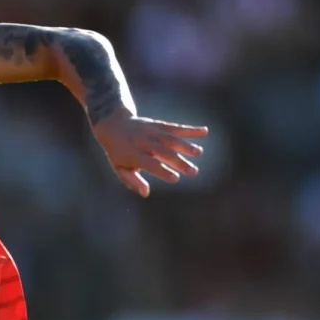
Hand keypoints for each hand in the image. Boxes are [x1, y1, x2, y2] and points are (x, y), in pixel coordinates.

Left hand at [92, 113, 207, 197]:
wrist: (115, 125)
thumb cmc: (119, 153)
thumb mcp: (120, 168)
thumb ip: (132, 181)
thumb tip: (146, 193)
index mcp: (134, 154)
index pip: (150, 164)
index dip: (162, 171)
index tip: (175, 178)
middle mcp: (144, 142)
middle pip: (163, 152)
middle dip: (179, 162)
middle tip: (193, 172)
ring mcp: (153, 132)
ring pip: (171, 138)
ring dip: (186, 145)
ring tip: (199, 152)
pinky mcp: (160, 125)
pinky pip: (176, 127)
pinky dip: (190, 129)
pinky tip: (204, 131)